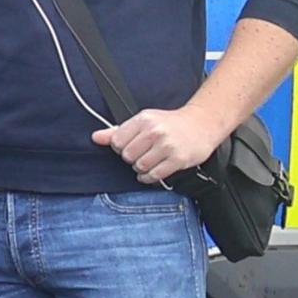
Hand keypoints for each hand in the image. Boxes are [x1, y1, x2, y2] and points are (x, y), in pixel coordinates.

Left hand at [95, 105, 223, 185]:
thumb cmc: (170, 123)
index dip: (120, 147)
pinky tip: (151, 172)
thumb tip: (95, 137)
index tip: (129, 146)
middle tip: (141, 155)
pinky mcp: (178, 159)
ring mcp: (167, 146)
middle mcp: (155, 131)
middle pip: (127, 156)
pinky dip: (149, 177)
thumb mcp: (143, 121)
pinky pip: (154, 175)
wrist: (202, 124)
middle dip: (131, 158)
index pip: (116, 141)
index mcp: (144, 120)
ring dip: (141, 169)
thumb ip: (118, 130)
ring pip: (139, 167)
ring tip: (149, 161)